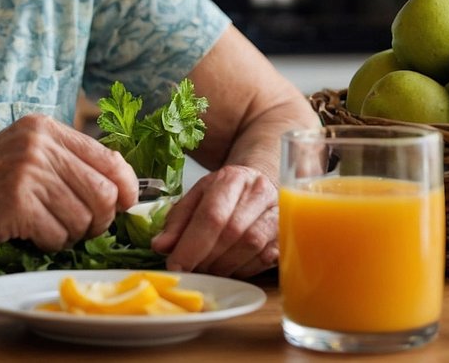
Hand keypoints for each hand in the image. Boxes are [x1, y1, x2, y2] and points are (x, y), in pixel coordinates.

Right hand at [0, 114, 138, 250]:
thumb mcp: (27, 154)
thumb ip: (68, 161)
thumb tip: (124, 186)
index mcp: (45, 128)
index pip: (109, 157)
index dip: (127, 186)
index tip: (126, 203)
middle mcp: (38, 144)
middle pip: (103, 191)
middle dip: (101, 218)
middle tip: (84, 226)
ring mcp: (27, 172)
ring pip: (83, 217)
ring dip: (72, 233)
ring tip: (49, 226)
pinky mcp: (17, 203)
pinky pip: (58, 234)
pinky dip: (51, 242)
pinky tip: (32, 233)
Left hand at [151, 164, 278, 277]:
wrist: (261, 185)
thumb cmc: (225, 194)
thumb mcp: (197, 198)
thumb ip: (177, 221)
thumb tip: (160, 246)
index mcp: (231, 178)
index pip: (211, 214)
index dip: (192, 245)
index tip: (175, 266)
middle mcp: (259, 192)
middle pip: (232, 232)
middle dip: (206, 258)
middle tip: (191, 270)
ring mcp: (279, 213)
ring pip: (252, 247)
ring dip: (224, 267)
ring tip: (208, 270)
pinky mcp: (288, 234)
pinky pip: (266, 259)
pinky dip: (242, 270)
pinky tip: (229, 270)